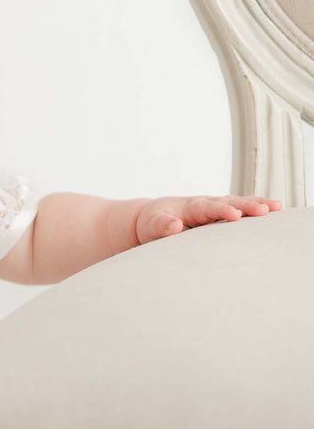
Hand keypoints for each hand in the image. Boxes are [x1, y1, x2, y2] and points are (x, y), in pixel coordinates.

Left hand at [136, 194, 281, 243]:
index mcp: (191, 207)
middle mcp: (207, 203)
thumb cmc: (153, 222)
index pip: (208, 208)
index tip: (235, 215)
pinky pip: (240, 208)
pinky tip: (273, 211)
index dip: (222, 211)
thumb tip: (174, 226)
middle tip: (265, 209)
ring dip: (257, 204)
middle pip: (230, 202)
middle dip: (247, 205)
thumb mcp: (152, 226)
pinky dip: (255, 208)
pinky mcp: (221, 214)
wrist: (154, 217)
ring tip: (276, 207)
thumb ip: (161, 226)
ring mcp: (216, 207)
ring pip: (239, 202)